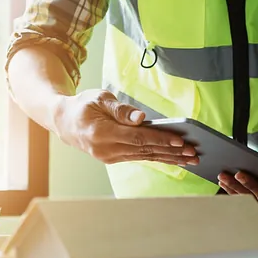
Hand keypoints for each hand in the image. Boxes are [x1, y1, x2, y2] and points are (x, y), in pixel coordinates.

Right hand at [53, 89, 198, 165]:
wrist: (64, 122)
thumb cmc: (83, 106)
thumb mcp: (99, 99)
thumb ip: (121, 110)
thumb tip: (141, 118)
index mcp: (101, 132)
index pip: (137, 137)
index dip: (159, 139)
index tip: (180, 140)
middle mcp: (106, 149)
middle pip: (145, 150)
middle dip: (171, 152)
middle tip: (193, 153)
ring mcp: (110, 157)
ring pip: (145, 157)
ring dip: (169, 158)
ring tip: (190, 158)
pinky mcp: (114, 159)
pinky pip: (140, 158)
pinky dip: (158, 158)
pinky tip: (174, 159)